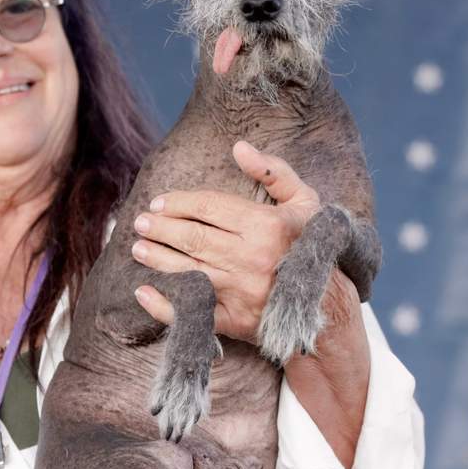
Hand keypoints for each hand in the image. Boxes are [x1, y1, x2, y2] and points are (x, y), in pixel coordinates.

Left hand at [130, 141, 320, 342]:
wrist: (329, 306)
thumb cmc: (312, 246)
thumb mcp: (304, 202)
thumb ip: (273, 171)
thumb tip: (239, 147)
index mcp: (266, 226)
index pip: (208, 207)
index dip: (178, 202)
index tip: (159, 202)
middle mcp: (251, 258)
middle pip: (192, 238)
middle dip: (161, 228)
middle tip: (140, 222)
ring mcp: (241, 291)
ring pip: (187, 270)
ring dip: (157, 258)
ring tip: (138, 248)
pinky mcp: (233, 321)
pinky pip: (192, 312)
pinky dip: (164, 304)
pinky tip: (143, 291)